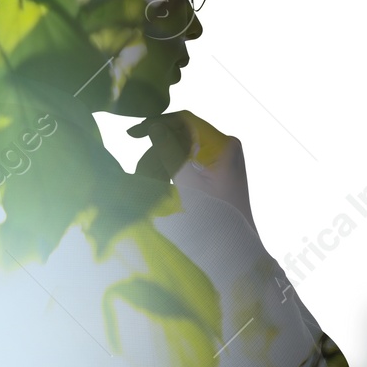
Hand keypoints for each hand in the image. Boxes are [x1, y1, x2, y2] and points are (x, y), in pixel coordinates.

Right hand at [129, 110, 254, 226]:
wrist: (234, 246)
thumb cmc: (215, 218)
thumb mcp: (188, 184)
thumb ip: (171, 153)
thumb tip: (154, 127)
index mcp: (224, 144)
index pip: (186, 120)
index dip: (158, 122)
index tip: (132, 134)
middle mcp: (225, 144)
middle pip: (184, 133)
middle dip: (158, 146)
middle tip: (140, 167)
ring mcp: (222, 156)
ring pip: (184, 147)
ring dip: (162, 158)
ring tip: (146, 176)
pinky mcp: (216, 169)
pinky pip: (189, 159)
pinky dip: (172, 167)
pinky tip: (159, 179)